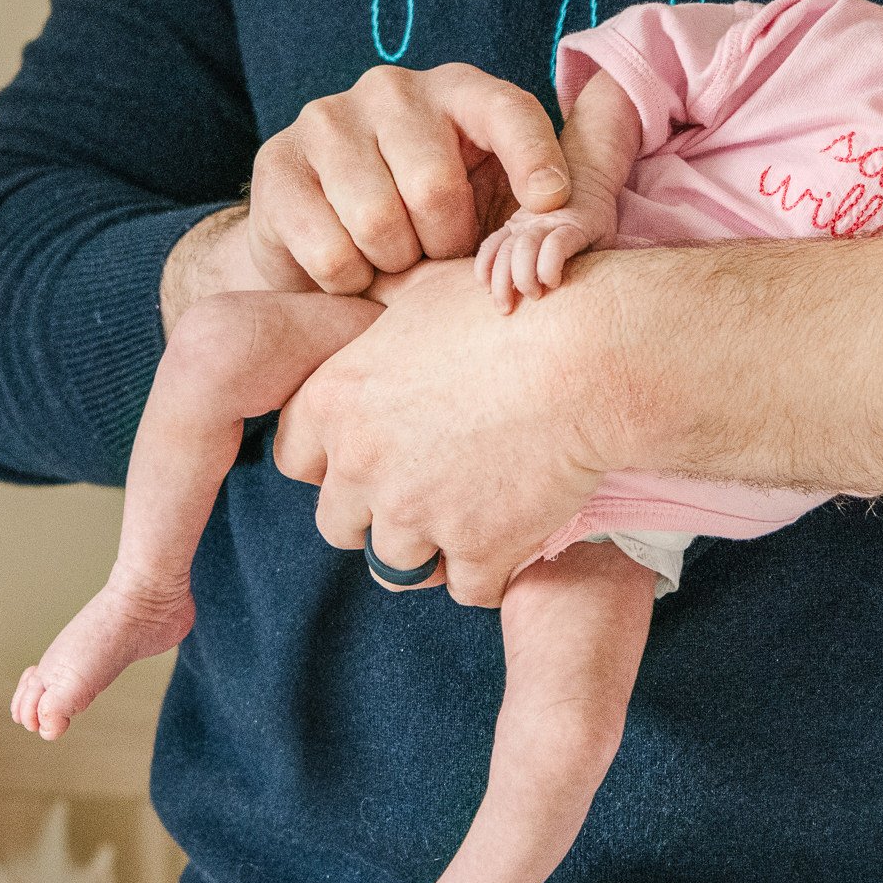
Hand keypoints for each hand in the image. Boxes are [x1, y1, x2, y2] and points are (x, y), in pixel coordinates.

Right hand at [244, 63, 572, 294]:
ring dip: (393, 266)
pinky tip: (350, 265)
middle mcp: (392, 90)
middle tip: (433, 251)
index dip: (533, 157)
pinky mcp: (276, 165)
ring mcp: (327, 120)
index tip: (550, 202)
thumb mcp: (495, 204)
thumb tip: (571, 207)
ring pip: (379, 225)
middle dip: (444, 244)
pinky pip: (331, 253)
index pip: (507, 111)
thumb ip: (541, 199)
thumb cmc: (432, 225)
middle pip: (437, 189)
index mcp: (459, 92)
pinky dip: (349, 282)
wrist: (322, 244)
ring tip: (391, 256)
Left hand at [272, 258, 629, 605]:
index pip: (295, 460)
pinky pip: (468, 588)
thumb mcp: (422, 293)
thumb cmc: (508, 309)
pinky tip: (515, 535)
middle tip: (428, 490)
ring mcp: (416, 515)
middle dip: (377, 514)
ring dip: (429, 551)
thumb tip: (370, 308)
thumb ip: (380, 320)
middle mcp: (362, 466)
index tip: (376, 454)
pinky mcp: (476, 551)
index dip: (335, 462)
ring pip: (396, 567)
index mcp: (335, 401)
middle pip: (339, 525)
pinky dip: (490, 571)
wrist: (587, 354)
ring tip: (471, 519)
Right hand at [475, 207, 604, 313]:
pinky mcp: (511, 225)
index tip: (553, 284)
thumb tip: (589, 293)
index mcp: (574, 224)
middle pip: (525, 247)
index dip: (550, 266)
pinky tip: (484, 286)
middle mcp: (545, 221)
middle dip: (523, 278)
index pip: (557, 243)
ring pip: (505, 248)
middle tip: (531, 299)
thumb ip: (596, 257)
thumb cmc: (598, 220)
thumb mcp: (605, 235)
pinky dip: (485, 265)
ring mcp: (525, 222)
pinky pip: (492, 243)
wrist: (584, 178)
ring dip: (502, 279)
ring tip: (505, 306)